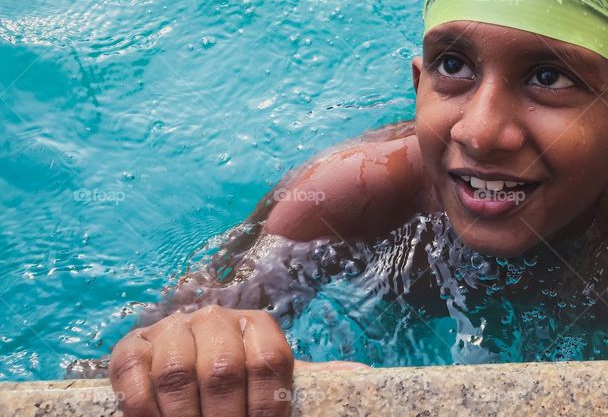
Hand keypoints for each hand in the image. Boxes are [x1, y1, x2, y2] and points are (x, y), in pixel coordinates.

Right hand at [109, 305, 295, 416]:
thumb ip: (310, 379)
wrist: (180, 366)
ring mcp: (172, 329)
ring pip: (178, 373)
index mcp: (257, 325)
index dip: (269, 406)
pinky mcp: (133, 346)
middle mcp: (215, 319)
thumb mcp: (272, 379)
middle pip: (223, 370)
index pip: (270, 361)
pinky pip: (134, 376)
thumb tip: (357, 375)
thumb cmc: (238, 382)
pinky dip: (144, 410)